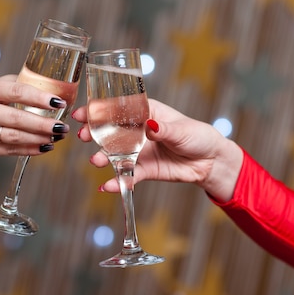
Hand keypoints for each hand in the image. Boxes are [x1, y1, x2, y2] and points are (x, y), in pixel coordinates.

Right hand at [0, 75, 69, 157]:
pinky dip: (30, 150)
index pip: (16, 92)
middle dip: (44, 124)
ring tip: (57, 137)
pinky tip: (44, 146)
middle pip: (17, 119)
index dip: (39, 98)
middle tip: (62, 126)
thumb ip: (16, 86)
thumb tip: (51, 91)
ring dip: (40, 139)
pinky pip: (9, 150)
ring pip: (14, 137)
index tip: (58, 103)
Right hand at [73, 98, 242, 201]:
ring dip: (104, 157)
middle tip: (83, 136)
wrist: (211, 162)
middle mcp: (138, 131)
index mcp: (146, 112)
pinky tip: (109, 186)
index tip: (83, 113)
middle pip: (111, 130)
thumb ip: (162, 130)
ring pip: (116, 153)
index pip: (118, 108)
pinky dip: (118, 181)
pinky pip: (128, 175)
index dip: (99, 110)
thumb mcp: (181, 130)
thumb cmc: (198, 136)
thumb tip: (150, 127)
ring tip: (96, 161)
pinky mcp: (144, 169)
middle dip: (94, 133)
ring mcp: (139, 151)